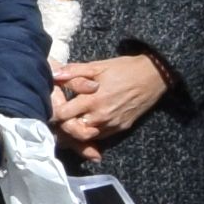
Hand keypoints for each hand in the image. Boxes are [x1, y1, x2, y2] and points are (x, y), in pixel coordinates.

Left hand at [48, 52, 166, 146]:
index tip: (49, 108)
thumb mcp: (97, 66)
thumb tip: (53, 74)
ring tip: (69, 122)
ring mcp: (112, 124)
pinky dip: (91, 134)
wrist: (154, 76)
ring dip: (76, 131)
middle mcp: (101, 116)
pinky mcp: (121, 128)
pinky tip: (85, 125)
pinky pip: (100, 137)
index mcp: (93, 100)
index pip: (64, 115)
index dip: (54, 112)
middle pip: (73, 131)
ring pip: (86, 137)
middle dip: (63, 126)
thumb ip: (73, 71)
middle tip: (58, 118)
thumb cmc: (124, 69)